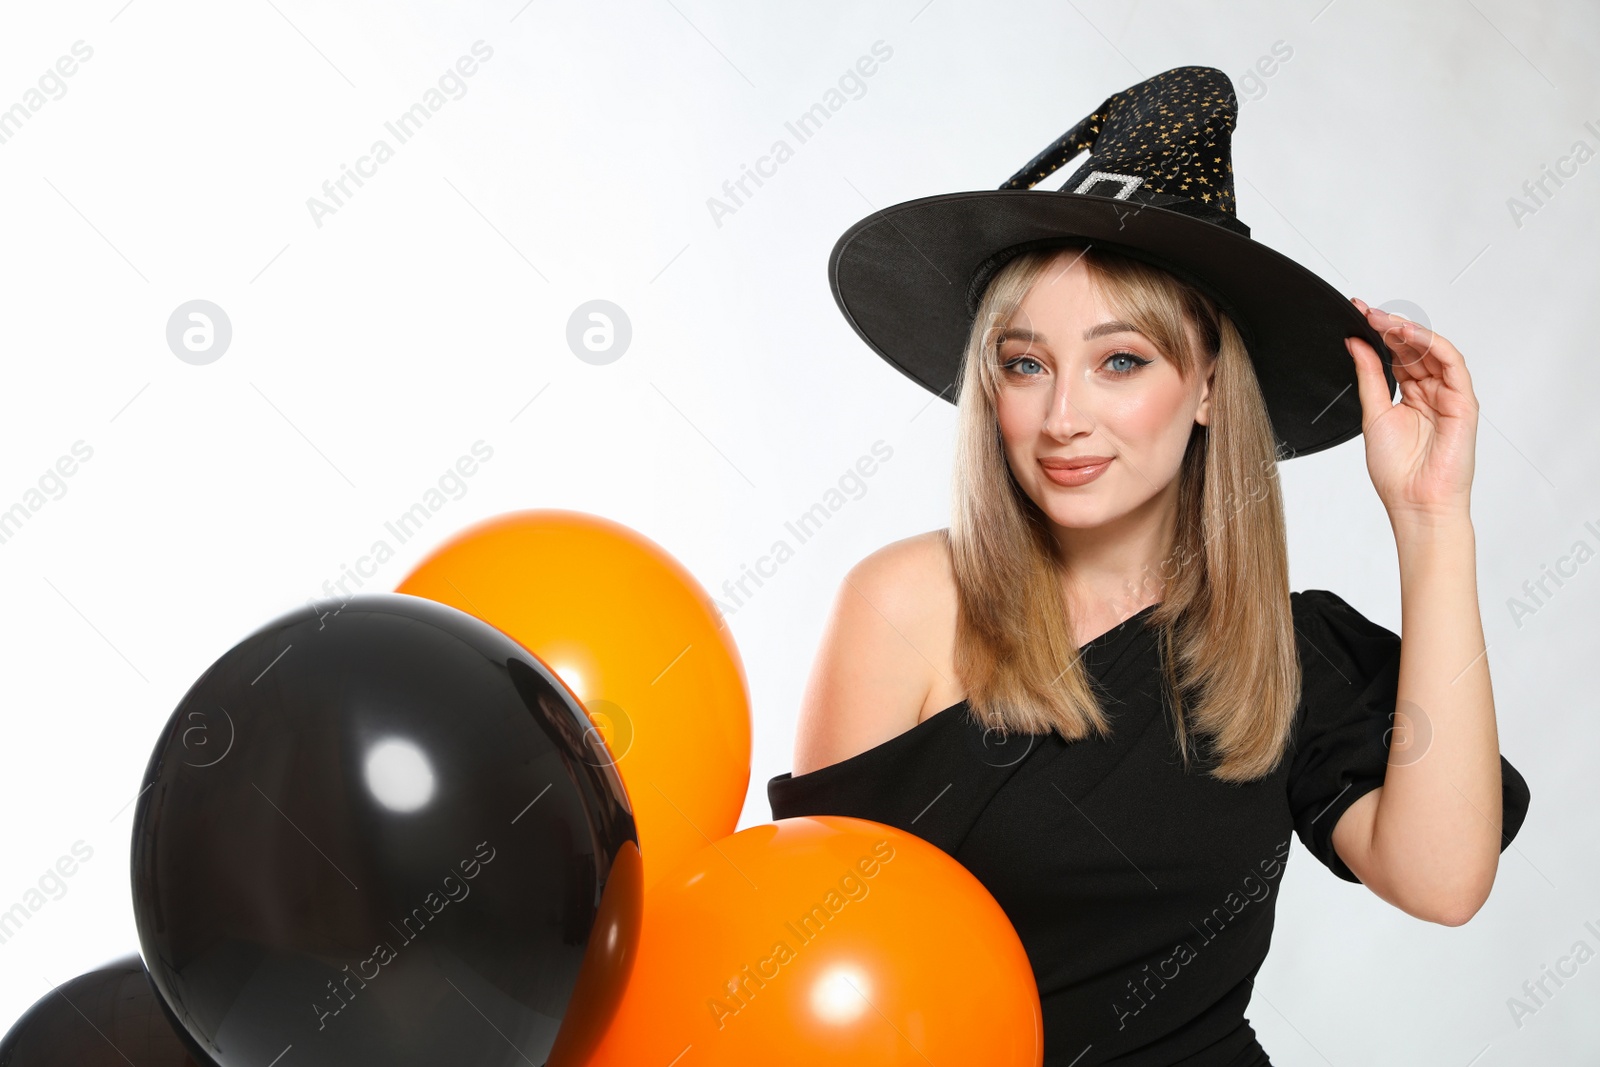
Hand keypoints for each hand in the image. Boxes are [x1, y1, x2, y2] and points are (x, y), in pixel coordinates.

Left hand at [1344, 299, 1477, 523]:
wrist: (1415, 503)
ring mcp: (1448, 396)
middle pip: (1414, 350)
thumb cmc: (1397, 470)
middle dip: (1390, 328)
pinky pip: (1452, 365)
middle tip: (1367, 312)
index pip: (1396, 356)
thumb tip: (1356, 344)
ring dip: (1410, 332)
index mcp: (1409, 397)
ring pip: (1433, 352)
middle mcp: (1430, 393)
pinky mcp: (1463, 402)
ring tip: (1385, 321)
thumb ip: (1368, 377)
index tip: (1357, 314)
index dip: (1379, 335)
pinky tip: (1411, 335)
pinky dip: (1433, 345)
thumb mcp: (1373, 414)